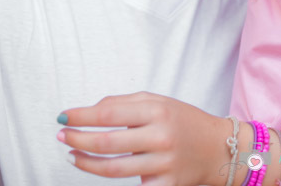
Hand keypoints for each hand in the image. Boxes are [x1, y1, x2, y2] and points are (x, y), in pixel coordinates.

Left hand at [57, 93, 232, 184]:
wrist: (219, 149)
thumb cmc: (183, 122)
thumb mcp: (159, 102)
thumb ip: (124, 103)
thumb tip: (90, 111)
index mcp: (158, 111)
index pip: (109, 112)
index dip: (82, 115)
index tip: (63, 116)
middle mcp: (161, 136)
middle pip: (107, 142)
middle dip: (78, 139)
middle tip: (62, 136)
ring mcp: (164, 164)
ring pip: (113, 168)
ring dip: (86, 163)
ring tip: (72, 156)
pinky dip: (112, 180)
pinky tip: (97, 171)